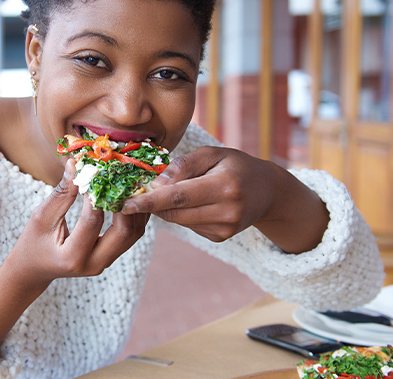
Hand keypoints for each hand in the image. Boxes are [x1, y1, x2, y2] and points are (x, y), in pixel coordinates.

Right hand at [11, 159, 149, 288]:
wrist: (33, 271)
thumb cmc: (33, 242)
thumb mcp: (42, 217)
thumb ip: (62, 193)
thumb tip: (76, 164)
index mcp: (72, 257)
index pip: (93, 221)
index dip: (97, 194)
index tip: (98, 171)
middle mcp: (94, 264)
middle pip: (125, 232)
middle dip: (127, 202)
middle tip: (124, 176)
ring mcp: (106, 262)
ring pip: (134, 234)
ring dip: (137, 207)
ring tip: (132, 182)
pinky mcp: (111, 255)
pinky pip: (131, 235)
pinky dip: (134, 214)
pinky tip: (132, 195)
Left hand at [121, 146, 328, 252]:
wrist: (267, 191)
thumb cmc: (236, 165)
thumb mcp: (213, 154)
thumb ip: (184, 165)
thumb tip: (157, 183)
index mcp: (225, 186)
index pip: (178, 196)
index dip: (149, 201)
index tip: (125, 204)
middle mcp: (227, 211)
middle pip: (175, 211)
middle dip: (151, 203)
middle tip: (134, 191)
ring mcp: (224, 228)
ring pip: (178, 220)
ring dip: (165, 207)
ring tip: (167, 190)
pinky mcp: (220, 237)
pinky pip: (188, 225)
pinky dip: (181, 213)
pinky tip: (192, 201)